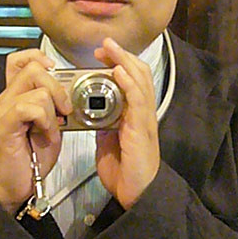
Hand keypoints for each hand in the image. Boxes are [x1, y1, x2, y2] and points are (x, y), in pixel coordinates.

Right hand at [0, 49, 71, 213]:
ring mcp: (4, 110)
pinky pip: (29, 107)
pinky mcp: (3, 124)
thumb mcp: (52, 122)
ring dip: (53, 111)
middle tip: (65, 110)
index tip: (55, 69)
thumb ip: (57, 104)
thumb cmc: (34, 154)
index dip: (39, 57)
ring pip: (39, 89)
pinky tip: (46, 134)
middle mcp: (8, 97)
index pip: (22, 60)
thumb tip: (74, 91)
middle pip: (35, 69)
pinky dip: (45, 120)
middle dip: (59, 88)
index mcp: (18, 93)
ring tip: (52, 129)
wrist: (19, 183)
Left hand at [94, 37, 159, 209]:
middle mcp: (143, 113)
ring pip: (140, 81)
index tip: (102, 54)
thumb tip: (92, 112)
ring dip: (124, 61)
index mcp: (135, 114)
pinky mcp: (141, 129)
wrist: (136, 194)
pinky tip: (119, 71)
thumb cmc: (125, 171)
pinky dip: (128, 83)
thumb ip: (104, 124)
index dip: (120, 62)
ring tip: (111, 48)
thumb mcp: (109, 141)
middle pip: (139, 73)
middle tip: (104, 44)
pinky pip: (137, 100)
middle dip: (122, 55)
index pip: (132, 79)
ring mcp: (144, 119)